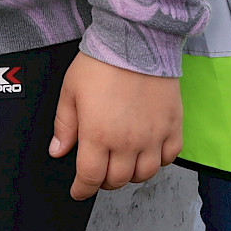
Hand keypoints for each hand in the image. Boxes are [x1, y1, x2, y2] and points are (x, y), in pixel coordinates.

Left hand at [47, 51, 181, 199]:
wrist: (136, 40)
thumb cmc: (102, 62)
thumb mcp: (70, 91)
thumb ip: (64, 125)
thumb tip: (58, 150)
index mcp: (98, 134)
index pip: (90, 177)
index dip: (82, 189)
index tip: (79, 190)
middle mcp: (127, 141)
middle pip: (117, 179)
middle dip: (104, 180)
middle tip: (98, 171)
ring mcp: (153, 136)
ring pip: (144, 174)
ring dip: (131, 175)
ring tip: (122, 163)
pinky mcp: (173, 126)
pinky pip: (169, 157)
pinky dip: (158, 162)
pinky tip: (148, 152)